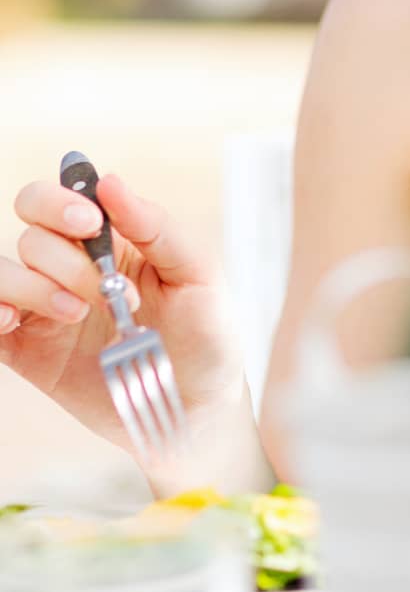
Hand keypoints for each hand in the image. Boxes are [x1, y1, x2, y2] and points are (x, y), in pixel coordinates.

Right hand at [0, 171, 245, 467]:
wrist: (198, 410)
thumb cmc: (207, 335)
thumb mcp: (198, 274)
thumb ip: (156, 226)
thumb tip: (109, 181)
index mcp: (115, 239)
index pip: (64, 197)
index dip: (62, 200)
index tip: (90, 223)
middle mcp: (74, 267)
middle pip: (32, 231)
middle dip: (61, 253)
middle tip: (101, 284)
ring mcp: (48, 307)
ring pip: (4, 270)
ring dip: (34, 286)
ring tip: (78, 314)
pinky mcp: (30, 351)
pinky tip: (11, 321)